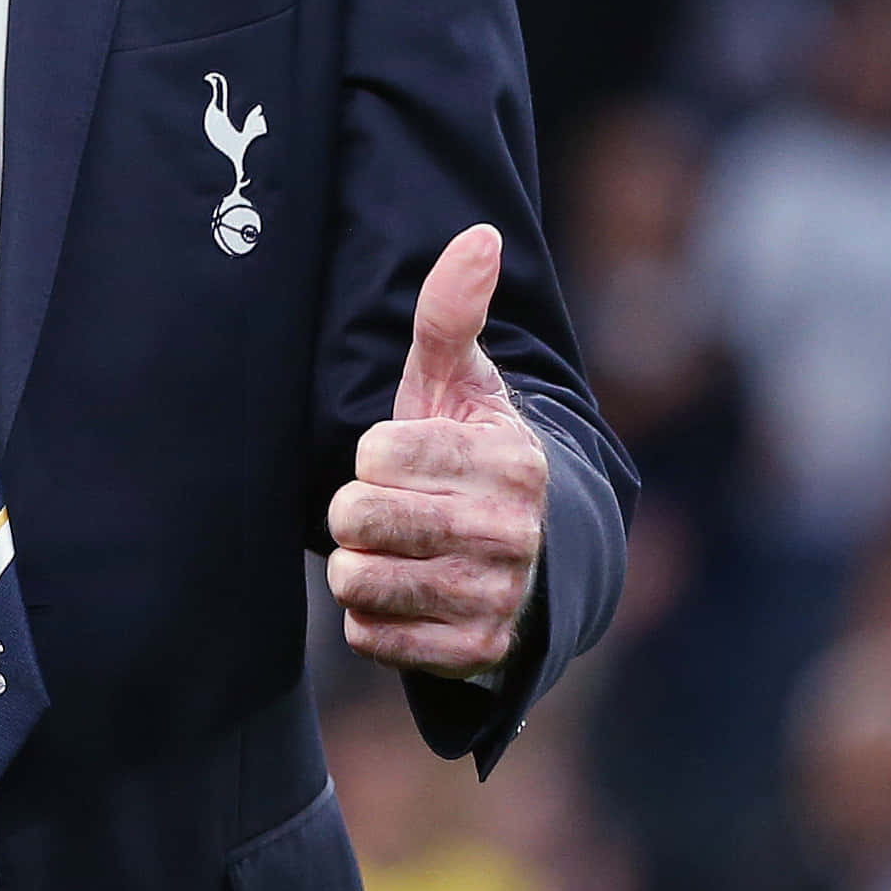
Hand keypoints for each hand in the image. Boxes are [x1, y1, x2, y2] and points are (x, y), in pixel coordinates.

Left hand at [326, 224, 546, 680]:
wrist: (532, 562)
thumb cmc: (472, 456)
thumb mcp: (460, 384)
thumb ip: (450, 313)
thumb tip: (480, 235)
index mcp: (509, 460)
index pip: (379, 453)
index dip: (374, 454)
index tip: (404, 458)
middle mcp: (511, 533)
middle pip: (360, 517)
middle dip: (358, 511)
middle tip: (393, 508)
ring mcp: (497, 600)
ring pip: (359, 580)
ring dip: (361, 565)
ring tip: (399, 551)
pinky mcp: (476, 655)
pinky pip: (371, 636)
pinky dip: (373, 619)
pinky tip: (408, 597)